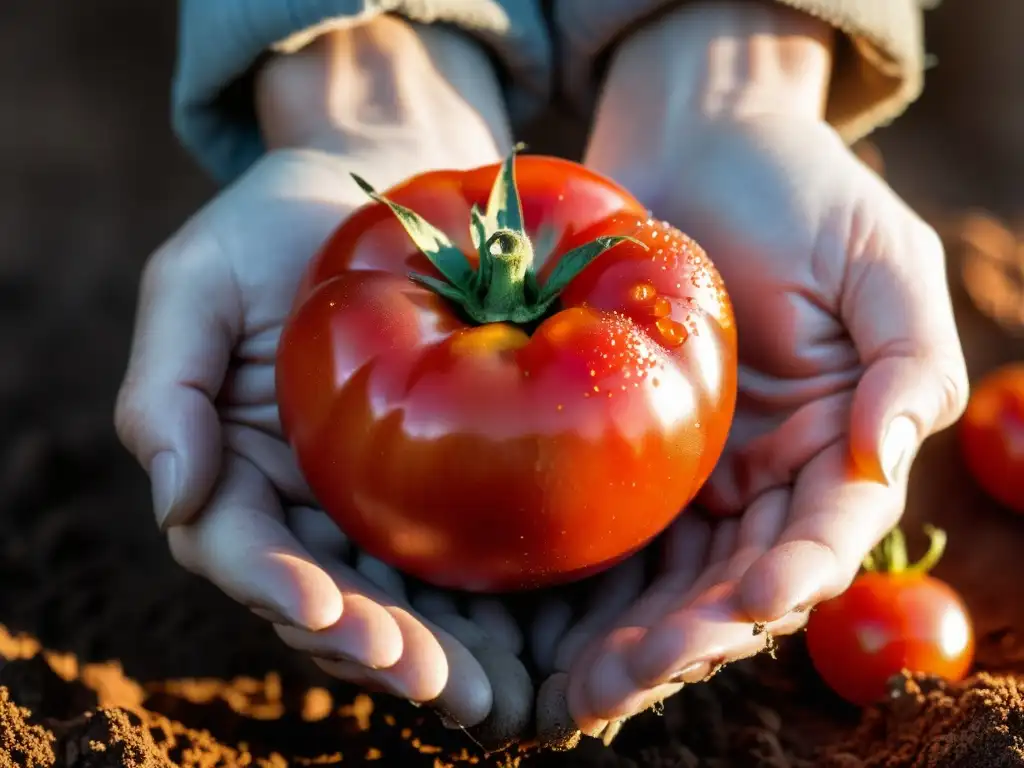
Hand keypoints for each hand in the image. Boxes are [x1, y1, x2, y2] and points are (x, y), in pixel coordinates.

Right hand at [114, 19, 532, 744]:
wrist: (377, 182)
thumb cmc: (276, 225)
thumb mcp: (196, 281)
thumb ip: (166, 385)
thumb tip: (171, 495)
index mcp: (229, 462)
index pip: (239, 546)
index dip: (274, 588)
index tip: (324, 610)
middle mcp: (296, 496)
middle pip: (322, 592)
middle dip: (368, 642)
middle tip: (427, 678)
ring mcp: (366, 494)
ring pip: (389, 592)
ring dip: (428, 646)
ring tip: (477, 687)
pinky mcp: (434, 478)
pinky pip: (447, 548)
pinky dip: (474, 600)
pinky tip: (518, 634)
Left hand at [533, 2, 968, 739]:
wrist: (699, 140)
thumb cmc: (798, 187)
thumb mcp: (881, 258)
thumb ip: (910, 357)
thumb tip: (891, 454)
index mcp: (840, 437)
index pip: (827, 528)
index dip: (795, 573)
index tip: (748, 602)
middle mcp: (771, 468)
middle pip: (744, 570)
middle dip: (703, 628)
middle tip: (645, 668)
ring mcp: (697, 461)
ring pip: (679, 568)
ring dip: (645, 627)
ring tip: (596, 675)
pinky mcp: (629, 442)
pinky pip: (621, 520)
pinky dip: (600, 577)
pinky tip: (561, 620)